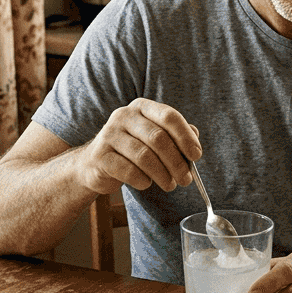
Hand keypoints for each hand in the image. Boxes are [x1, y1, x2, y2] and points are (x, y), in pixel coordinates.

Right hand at [76, 98, 199, 194]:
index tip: (196, 156)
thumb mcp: (154, 139)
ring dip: (162, 175)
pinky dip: (142, 180)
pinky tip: (146, 184)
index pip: (169, 116)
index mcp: (142, 107)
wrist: (95, 164)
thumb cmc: (132, 151)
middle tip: (185, 179)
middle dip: (176, 162)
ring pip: (144, 156)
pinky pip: (128, 171)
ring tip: (170, 185)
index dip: (185, 137)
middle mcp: (124, 116)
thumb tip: (195, 143)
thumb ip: (175, 137)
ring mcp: (109, 135)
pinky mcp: (100, 156)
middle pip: (158, 138)